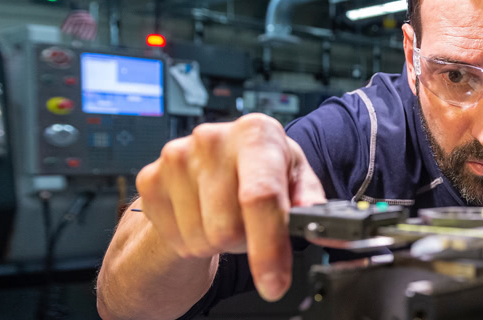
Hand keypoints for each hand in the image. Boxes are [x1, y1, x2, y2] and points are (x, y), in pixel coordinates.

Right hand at [135, 113, 325, 300]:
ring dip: (219, 242)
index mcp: (256, 133)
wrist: (221, 157)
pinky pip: (175, 239)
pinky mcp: (150, 178)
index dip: (268, 247)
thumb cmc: (264, 169)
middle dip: (245, 241)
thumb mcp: (297, 180)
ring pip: (201, 239)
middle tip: (251, 224)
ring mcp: (176, 156)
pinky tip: (201, 215)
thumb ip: (315, 208)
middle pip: (228, 228)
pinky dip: (192, 240)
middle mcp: (213, 138)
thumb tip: (333, 234)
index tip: (274, 283)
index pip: (261, 197)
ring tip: (227, 215)